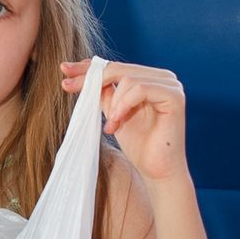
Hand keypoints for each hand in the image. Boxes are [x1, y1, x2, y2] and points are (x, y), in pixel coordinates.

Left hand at [61, 58, 187, 182]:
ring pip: (128, 78)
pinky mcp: (175, 97)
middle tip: (68, 87)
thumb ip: (104, 93)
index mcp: (150, 78)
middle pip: (120, 68)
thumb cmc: (139, 146)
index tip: (65, 70)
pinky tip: (117, 121)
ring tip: (111, 126)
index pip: (116, 67)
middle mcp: (163, 77)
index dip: (90, 68)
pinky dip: (124, 104)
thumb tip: (83, 71)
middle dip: (91, 78)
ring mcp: (171, 85)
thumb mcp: (113, 113)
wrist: (156, 172)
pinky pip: (140, 89)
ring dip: (113, 104)